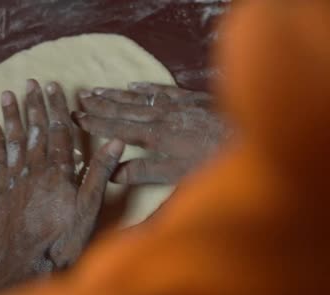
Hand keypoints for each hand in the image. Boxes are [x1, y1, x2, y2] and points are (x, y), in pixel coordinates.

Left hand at [0, 80, 124, 293]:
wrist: (27, 265)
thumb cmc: (63, 240)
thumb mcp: (90, 208)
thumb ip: (99, 173)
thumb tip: (115, 142)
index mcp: (59, 172)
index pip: (59, 131)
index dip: (56, 107)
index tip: (53, 86)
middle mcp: (35, 170)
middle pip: (35, 131)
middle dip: (34, 105)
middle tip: (30, 83)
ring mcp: (15, 181)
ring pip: (14, 141)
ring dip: (11, 117)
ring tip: (8, 95)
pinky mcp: (0, 194)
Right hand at [73, 82, 228, 184]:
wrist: (252, 138)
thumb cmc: (216, 163)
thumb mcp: (179, 175)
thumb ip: (146, 172)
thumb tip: (114, 173)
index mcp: (157, 136)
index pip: (118, 128)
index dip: (96, 122)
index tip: (77, 117)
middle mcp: (163, 116)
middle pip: (125, 108)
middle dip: (101, 104)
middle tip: (80, 98)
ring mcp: (178, 105)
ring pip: (140, 97)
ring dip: (117, 94)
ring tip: (97, 89)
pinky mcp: (193, 100)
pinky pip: (163, 90)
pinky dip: (146, 88)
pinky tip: (134, 85)